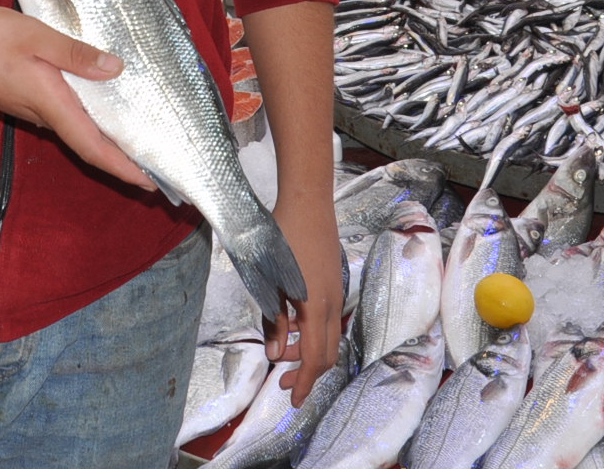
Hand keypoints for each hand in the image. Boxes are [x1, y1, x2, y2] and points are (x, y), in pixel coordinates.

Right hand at [0, 6, 153, 191]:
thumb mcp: (33, 36)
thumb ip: (74, 53)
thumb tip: (117, 69)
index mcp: (50, 103)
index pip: (94, 146)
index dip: (125, 167)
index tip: (154, 183)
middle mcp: (42, 114)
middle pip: (89, 145)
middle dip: (123, 160)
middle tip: (158, 167)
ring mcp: (29, 109)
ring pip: (76, 132)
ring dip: (107, 142)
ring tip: (138, 139)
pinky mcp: (20, 99)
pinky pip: (63, 118)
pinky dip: (88, 122)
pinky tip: (98, 107)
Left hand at [266, 193, 342, 405]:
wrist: (307, 202)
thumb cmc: (282, 237)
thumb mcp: (268, 280)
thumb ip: (273, 318)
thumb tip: (277, 352)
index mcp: (315, 308)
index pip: (314, 359)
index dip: (305, 383)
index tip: (293, 401)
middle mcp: (331, 304)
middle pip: (326, 353)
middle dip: (306, 372)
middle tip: (282, 380)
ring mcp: (335, 292)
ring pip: (327, 336)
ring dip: (306, 350)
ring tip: (280, 347)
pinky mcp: (333, 281)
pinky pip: (326, 318)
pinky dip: (311, 330)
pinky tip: (290, 320)